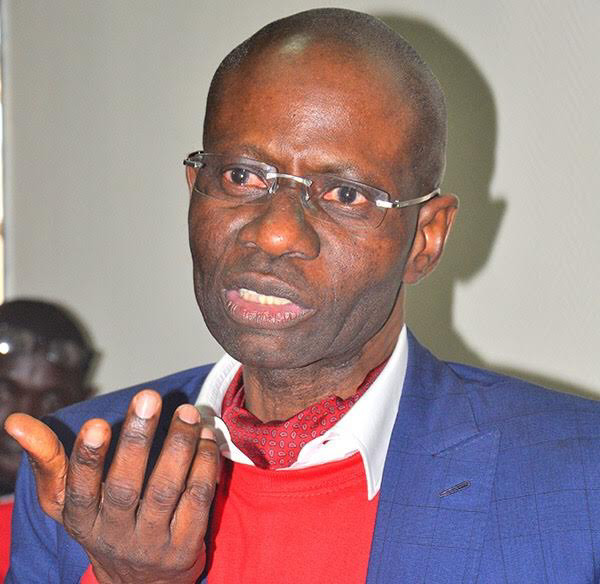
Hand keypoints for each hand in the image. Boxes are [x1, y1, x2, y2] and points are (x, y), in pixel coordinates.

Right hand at [4, 390, 218, 583]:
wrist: (142, 581)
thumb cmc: (103, 522)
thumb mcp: (68, 500)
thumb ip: (48, 459)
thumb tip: (16, 421)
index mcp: (81, 520)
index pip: (80, 491)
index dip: (87, 459)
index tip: (95, 424)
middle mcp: (115, 534)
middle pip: (124, 487)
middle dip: (137, 440)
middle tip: (149, 398)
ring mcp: (152, 542)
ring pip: (165, 490)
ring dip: (178, 446)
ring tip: (186, 412)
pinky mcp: (185, 545)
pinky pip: (197, 500)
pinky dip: (203, 465)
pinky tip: (205, 437)